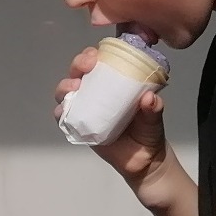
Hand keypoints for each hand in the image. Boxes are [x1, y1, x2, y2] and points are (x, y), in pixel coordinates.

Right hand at [55, 48, 170, 186]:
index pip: (99, 61)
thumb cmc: (148, 132)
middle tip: (85, 67)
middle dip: (77, 65)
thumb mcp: (154, 118)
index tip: (96, 55)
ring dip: (65, 87)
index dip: (93, 54)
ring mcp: (86, 109)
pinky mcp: (79, 127)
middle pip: (79, 72)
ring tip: (73, 89)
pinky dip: (60, 112)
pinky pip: (64, 117)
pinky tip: (64, 111)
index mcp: (114, 83)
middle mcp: (96, 92)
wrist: (143, 161)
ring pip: (66, 92)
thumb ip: (153, 108)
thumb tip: (149, 98)